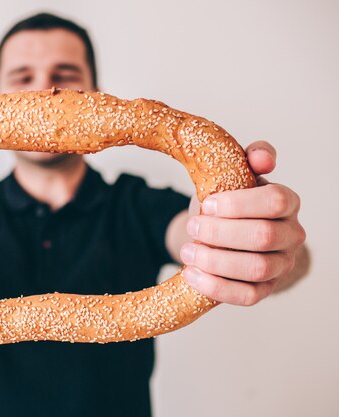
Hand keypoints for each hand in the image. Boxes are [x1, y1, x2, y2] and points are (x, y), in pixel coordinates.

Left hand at [180, 141, 305, 305]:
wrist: (217, 233)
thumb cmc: (226, 202)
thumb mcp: (232, 175)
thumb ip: (247, 158)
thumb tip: (262, 158)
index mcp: (286, 202)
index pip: (276, 200)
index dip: (239, 203)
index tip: (207, 205)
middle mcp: (291, 235)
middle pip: (263, 236)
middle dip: (221, 233)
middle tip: (193, 229)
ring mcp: (281, 265)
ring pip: (257, 269)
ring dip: (216, 261)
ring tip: (188, 253)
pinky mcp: (265, 290)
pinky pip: (247, 296)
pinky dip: (216, 287)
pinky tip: (191, 275)